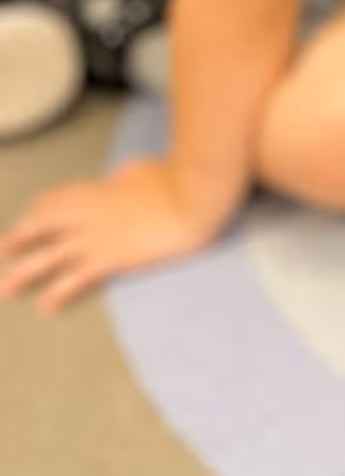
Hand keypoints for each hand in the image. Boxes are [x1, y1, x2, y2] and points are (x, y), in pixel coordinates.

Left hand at [0, 158, 219, 312]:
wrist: (193, 196)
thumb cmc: (177, 178)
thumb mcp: (145, 169)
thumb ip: (127, 173)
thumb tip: (120, 174)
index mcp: (97, 190)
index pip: (56, 201)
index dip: (37, 212)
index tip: (27, 221)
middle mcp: (89, 214)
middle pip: (41, 228)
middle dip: (18, 240)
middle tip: (1, 251)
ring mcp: (97, 236)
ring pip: (49, 256)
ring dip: (23, 274)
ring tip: (3, 289)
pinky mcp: (112, 258)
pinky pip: (77, 277)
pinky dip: (59, 292)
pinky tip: (45, 306)